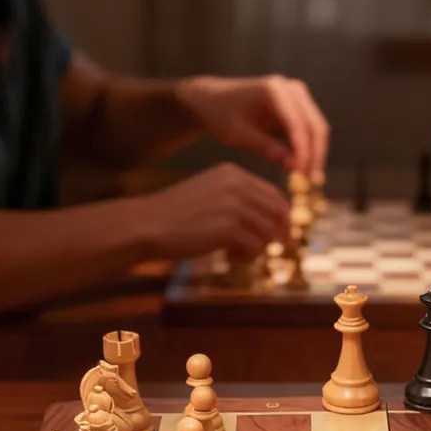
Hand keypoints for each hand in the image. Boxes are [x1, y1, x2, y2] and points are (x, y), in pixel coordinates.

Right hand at [140, 164, 289, 260]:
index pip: (274, 194)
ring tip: (238, 253)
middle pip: (278, 213)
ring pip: (268, 232)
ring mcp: (233, 205)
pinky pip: (255, 247)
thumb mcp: (211, 195)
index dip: (282, 217)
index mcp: (233, 173)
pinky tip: (230, 257)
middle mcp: (236, 185)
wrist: (147, 224)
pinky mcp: (228, 228)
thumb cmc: (178, 215)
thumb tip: (275, 222)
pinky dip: (247, 256)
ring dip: (258, 248)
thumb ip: (239, 200)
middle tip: (276, 249)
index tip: (282, 234)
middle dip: (280, 234)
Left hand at [177, 75, 329, 176]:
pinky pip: (309, 129)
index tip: (302, 174)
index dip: (303, 150)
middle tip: (311, 181)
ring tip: (308, 178)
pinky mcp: (297, 105)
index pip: (297, 124)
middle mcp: (290, 89)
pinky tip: (302, 167)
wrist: (212, 100)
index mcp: (273, 90)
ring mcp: (296, 95)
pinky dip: (307, 148)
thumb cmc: (221, 115)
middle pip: (314, 124)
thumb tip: (294, 166)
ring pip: (316, 127)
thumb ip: (267, 148)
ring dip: (314, 153)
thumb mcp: (239, 134)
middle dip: (315, 154)